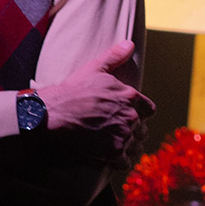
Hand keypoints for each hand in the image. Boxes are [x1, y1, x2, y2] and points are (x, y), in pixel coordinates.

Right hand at [34, 42, 155, 162]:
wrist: (55, 112)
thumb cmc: (74, 89)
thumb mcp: (96, 68)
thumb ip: (115, 56)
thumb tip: (129, 44)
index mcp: (130, 97)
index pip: (149, 110)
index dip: (141, 113)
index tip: (132, 116)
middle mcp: (130, 117)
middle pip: (143, 130)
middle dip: (134, 131)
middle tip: (121, 132)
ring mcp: (123, 135)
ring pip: (136, 146)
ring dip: (129, 147)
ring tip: (118, 146)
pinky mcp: (113, 152)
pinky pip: (125, 161)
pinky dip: (120, 161)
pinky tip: (112, 158)